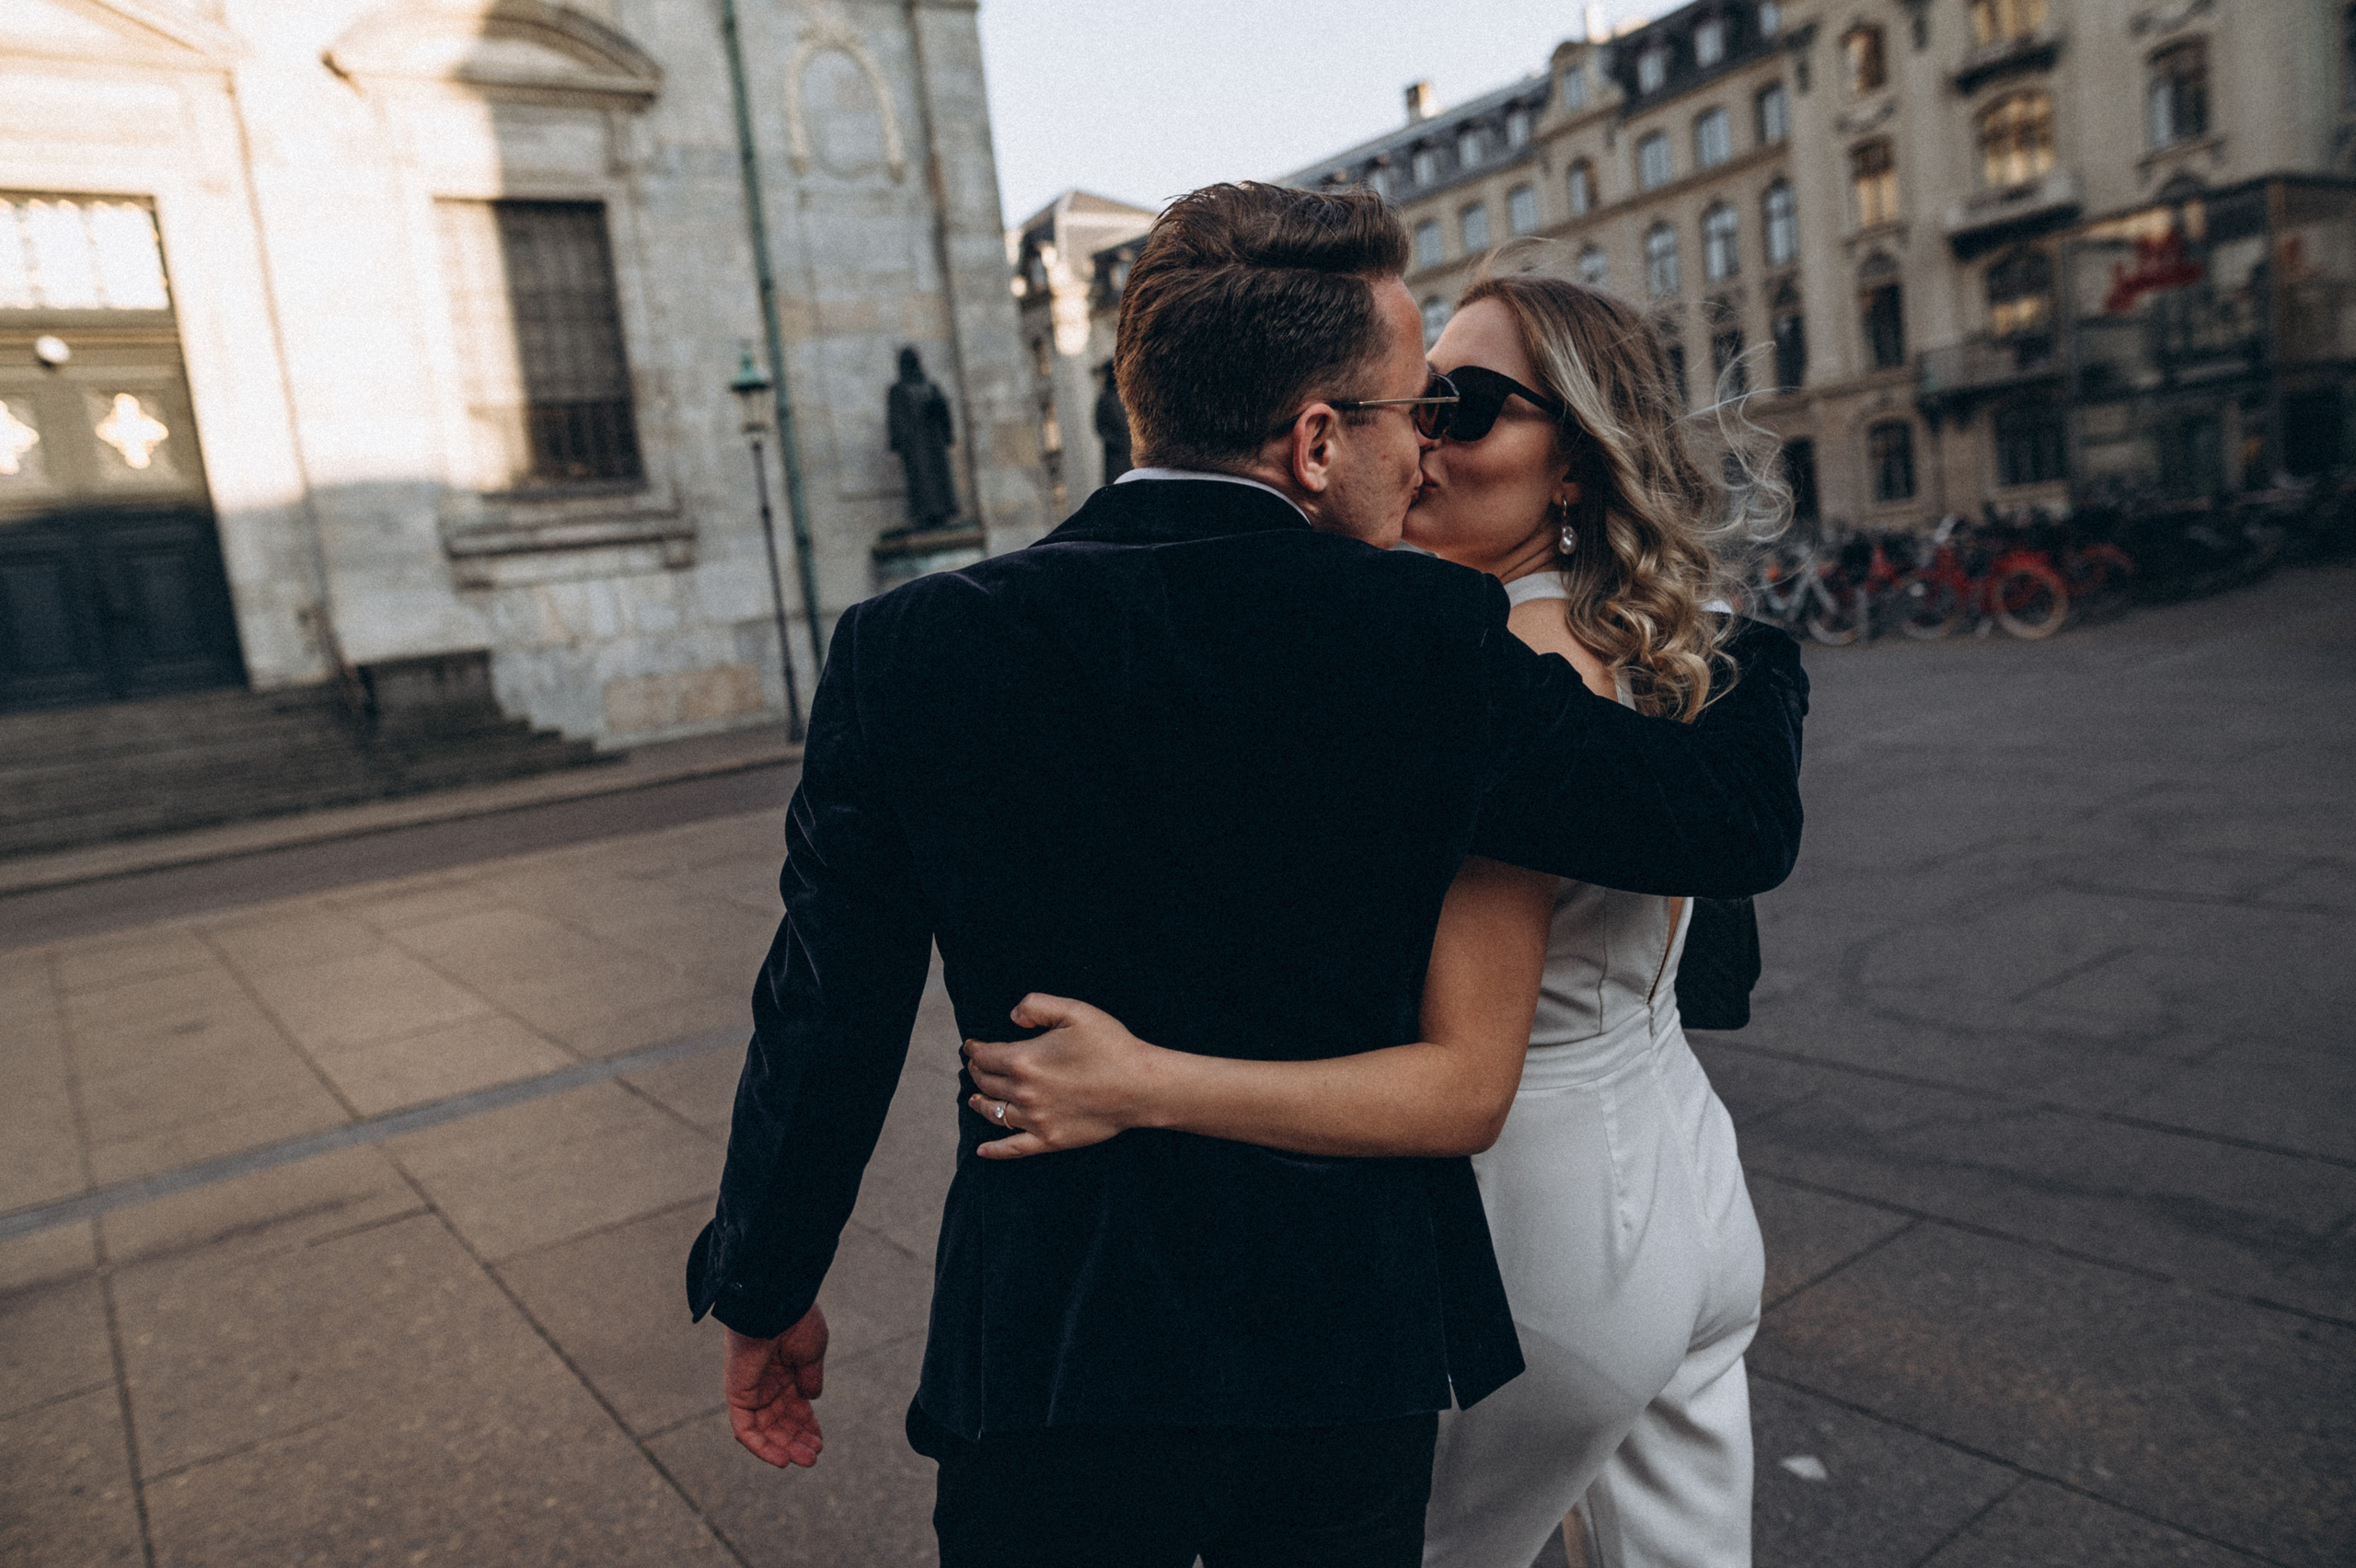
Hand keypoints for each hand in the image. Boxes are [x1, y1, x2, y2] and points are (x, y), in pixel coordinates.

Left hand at [723, 1307, 827, 1467]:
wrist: (775, 1304)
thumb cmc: (796, 1321)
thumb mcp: (812, 1352)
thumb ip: (810, 1377)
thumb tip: (812, 1400)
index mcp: (784, 1369)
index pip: (794, 1405)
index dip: (807, 1425)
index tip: (820, 1441)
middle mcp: (765, 1381)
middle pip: (780, 1420)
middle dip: (797, 1439)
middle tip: (813, 1455)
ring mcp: (750, 1388)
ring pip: (764, 1429)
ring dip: (783, 1447)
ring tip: (805, 1459)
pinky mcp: (737, 1394)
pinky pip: (745, 1429)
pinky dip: (760, 1446)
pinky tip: (782, 1459)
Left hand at [963, 993, 1161, 1159]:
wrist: (1140, 1086)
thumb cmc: (1111, 1046)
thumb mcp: (1074, 1011)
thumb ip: (1037, 1005)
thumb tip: (1012, 1017)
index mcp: (1024, 1060)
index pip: (985, 1055)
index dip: (973, 1049)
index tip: (971, 1045)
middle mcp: (1024, 1092)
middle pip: (986, 1083)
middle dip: (977, 1072)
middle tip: (976, 1066)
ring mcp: (1035, 1120)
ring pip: (995, 1113)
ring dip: (980, 1103)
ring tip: (974, 1099)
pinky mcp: (1050, 1140)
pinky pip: (1013, 1148)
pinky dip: (995, 1150)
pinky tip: (982, 1150)